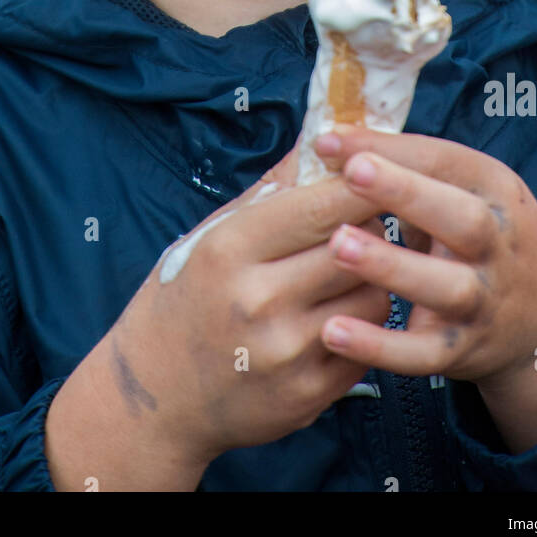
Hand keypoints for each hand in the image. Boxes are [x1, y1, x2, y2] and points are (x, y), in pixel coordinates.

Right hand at [80, 142, 390, 474]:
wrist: (156, 397)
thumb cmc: (183, 300)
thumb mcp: (210, 234)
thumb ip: (270, 189)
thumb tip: (322, 138)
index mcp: (230, 249)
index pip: (321, 207)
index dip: (362, 186)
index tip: (380, 172)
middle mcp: (258, 301)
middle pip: (356, 249)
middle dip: (370, 229)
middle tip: (364, 222)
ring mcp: (285, 353)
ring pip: (373, 298)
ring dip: (373, 279)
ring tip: (348, 271)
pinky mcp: (307, 395)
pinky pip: (367, 345)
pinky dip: (364, 325)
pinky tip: (338, 314)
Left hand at [313, 127, 536, 450]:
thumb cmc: (480, 236)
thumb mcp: (464, 190)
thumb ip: (407, 168)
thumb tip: (329, 142)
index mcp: (494, 191)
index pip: (445, 161)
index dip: (388, 149)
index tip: (330, 141)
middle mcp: (498, 244)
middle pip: (463, 218)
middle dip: (407, 192)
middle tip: (352, 174)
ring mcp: (484, 301)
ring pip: (445, 287)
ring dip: (391, 266)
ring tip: (339, 246)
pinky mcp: (462, 350)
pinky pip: (422, 353)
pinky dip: (379, 345)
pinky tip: (332, 331)